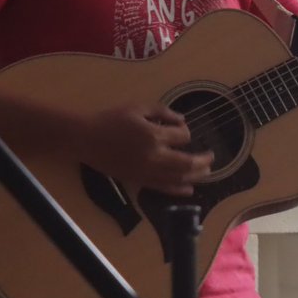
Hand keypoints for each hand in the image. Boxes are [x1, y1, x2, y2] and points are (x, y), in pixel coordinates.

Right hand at [72, 104, 212, 196]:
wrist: (86, 139)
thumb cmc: (112, 119)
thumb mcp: (138, 108)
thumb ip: (162, 112)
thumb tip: (182, 120)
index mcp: (154, 135)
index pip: (182, 136)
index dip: (186, 132)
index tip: (183, 130)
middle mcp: (153, 156)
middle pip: (187, 162)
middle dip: (203, 160)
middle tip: (212, 157)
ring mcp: (146, 171)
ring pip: (178, 177)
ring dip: (196, 175)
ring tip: (207, 171)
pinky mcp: (138, 180)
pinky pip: (162, 188)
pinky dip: (178, 190)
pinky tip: (189, 189)